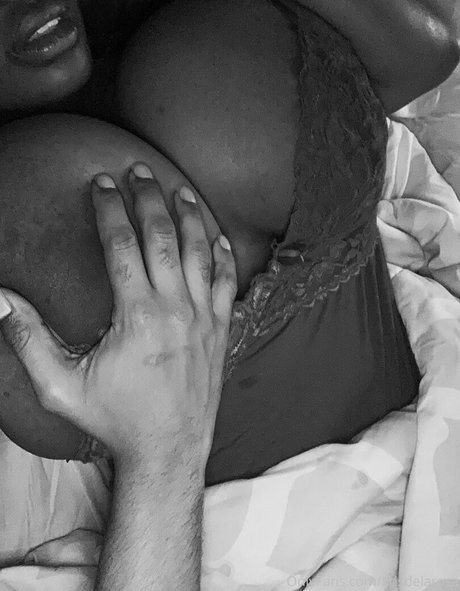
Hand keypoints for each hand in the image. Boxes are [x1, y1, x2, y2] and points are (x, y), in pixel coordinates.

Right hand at [0, 163, 236, 468]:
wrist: (168, 450)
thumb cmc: (115, 420)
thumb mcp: (60, 386)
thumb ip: (28, 339)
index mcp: (139, 315)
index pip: (123, 245)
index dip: (111, 209)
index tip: (102, 183)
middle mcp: (177, 308)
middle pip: (164, 237)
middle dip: (150, 199)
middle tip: (139, 171)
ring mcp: (204, 318)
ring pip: (201, 253)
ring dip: (190, 217)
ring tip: (179, 190)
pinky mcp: (220, 331)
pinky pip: (227, 283)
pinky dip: (223, 256)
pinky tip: (218, 238)